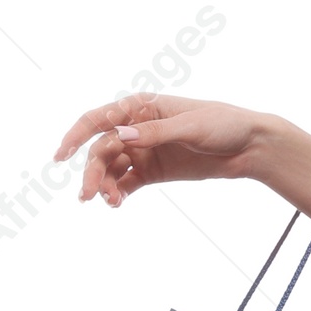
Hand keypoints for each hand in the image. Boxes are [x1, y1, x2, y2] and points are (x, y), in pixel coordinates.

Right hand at [56, 93, 270, 207]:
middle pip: (102, 149)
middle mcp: (136, 128)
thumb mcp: (190, 125)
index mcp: (141, 106)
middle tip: (89, 195)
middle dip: (93, 172)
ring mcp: (144, 150)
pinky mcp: (153, 172)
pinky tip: (116, 204)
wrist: (249, 146)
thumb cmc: (223, 124)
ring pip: (112, 169)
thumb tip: (120, 133)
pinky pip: (127, 183)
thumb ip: (154, 131)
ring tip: (108, 202)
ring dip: (105, 185)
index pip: (99, 119)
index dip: (76, 135)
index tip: (61, 155)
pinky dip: (118, 193)